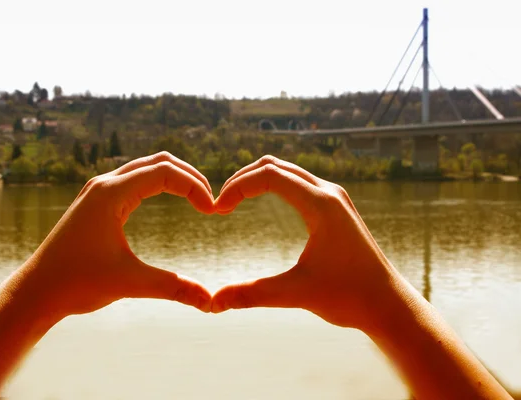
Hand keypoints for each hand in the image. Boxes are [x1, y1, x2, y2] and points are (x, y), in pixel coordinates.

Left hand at [19, 152, 214, 317]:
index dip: (194, 187)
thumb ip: (173, 288)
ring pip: (144, 167)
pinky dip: (158, 183)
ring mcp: (98, 191)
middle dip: (189, 176)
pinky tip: (168, 200)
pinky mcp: (96, 202)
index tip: (212, 211)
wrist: (36, 292)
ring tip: (197, 198)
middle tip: (210, 201)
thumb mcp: (130, 283)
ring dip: (174, 177)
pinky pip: (133, 180)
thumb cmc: (76, 284)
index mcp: (110, 193)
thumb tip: (211, 302)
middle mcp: (103, 184)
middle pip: (157, 161)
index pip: (164, 173)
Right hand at [212, 155, 399, 331]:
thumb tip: (214, 302)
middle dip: (243, 179)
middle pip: (275, 165)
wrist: (388, 304)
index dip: (237, 186)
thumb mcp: (295, 294)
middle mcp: (329, 193)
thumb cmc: (349, 297)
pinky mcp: (335, 208)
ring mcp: (334, 198)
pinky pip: (298, 183)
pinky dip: (273, 185)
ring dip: (257, 180)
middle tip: (221, 204)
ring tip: (234, 202)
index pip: (269, 175)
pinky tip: (260, 205)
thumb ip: (252, 294)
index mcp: (321, 205)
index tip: (218, 210)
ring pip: (287, 171)